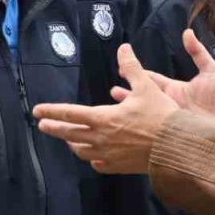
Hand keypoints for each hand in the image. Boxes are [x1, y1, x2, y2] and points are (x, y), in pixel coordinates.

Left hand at [35, 43, 179, 173]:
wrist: (177, 147)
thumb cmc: (162, 116)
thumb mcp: (147, 87)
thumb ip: (132, 67)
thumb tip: (123, 48)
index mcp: (103, 118)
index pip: (69, 114)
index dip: (51, 111)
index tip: (37, 111)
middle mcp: (101, 138)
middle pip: (69, 134)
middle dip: (54, 129)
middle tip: (43, 126)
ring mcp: (108, 155)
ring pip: (82, 151)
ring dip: (73, 144)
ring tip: (69, 139)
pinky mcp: (118, 167)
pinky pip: (98, 164)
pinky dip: (92, 158)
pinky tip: (93, 156)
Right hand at [111, 29, 214, 129]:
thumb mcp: (211, 69)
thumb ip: (197, 52)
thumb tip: (187, 32)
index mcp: (176, 90)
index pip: (152, 81)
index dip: (137, 75)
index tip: (121, 71)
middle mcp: (171, 104)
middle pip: (145, 99)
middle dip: (128, 97)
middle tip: (112, 94)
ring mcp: (172, 119)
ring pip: (147, 115)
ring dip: (132, 113)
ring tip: (116, 112)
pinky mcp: (176, 132)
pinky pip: (158, 131)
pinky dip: (145, 130)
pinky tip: (133, 131)